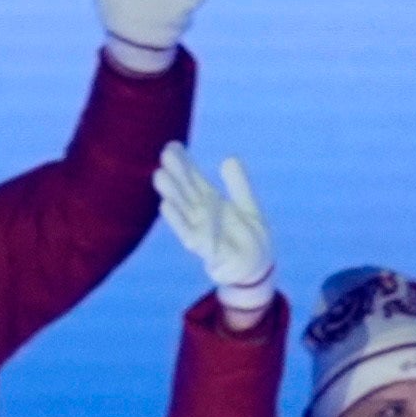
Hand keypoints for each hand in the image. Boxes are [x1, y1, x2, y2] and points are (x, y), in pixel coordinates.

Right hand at [156, 144, 273, 320]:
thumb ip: (239, 185)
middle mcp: (203, 216)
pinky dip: (178, 220)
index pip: (195, 181)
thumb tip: (228, 158)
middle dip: (175, 174)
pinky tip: (165, 206)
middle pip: (187, 192)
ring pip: (184, 210)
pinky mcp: (208, 251)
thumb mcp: (248, 206)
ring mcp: (203, 233)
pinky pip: (191, 234)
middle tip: (163, 153)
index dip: (185, 164)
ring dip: (172, 193)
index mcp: (212, 204)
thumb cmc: (249, 239)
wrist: (256, 271)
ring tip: (159, 176)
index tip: (172, 145)